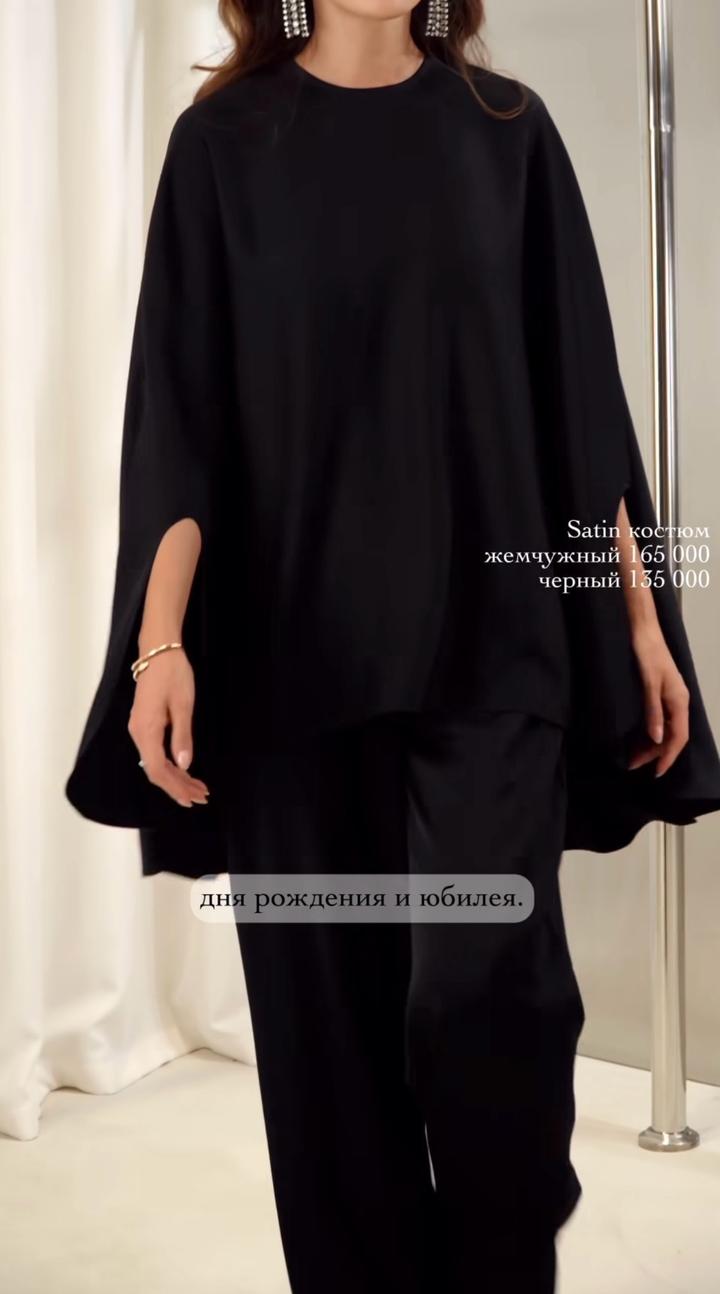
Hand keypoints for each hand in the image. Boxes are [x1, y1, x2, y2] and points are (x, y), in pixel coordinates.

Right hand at [128, 648, 209, 806]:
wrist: (158, 651)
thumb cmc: (173, 673)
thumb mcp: (183, 705)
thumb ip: (182, 737)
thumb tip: (184, 765)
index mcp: (146, 729)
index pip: (157, 770)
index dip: (175, 787)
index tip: (193, 798)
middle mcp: (138, 732)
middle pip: (155, 771)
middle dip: (178, 786)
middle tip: (201, 796)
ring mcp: (139, 729)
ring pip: (155, 762)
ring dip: (176, 777)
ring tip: (197, 787)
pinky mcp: (144, 724)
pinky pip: (155, 752)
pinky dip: (171, 764)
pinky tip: (184, 770)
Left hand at [628, 623, 689, 776]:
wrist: (642, 629)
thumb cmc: (645, 652)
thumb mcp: (648, 682)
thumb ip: (653, 711)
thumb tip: (657, 739)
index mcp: (679, 701)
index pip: (678, 737)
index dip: (668, 756)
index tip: (655, 773)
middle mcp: (678, 701)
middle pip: (672, 735)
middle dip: (655, 753)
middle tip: (633, 765)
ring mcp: (670, 697)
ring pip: (665, 728)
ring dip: (651, 744)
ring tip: (632, 756)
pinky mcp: (660, 692)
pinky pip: (660, 719)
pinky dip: (649, 731)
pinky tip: (637, 737)